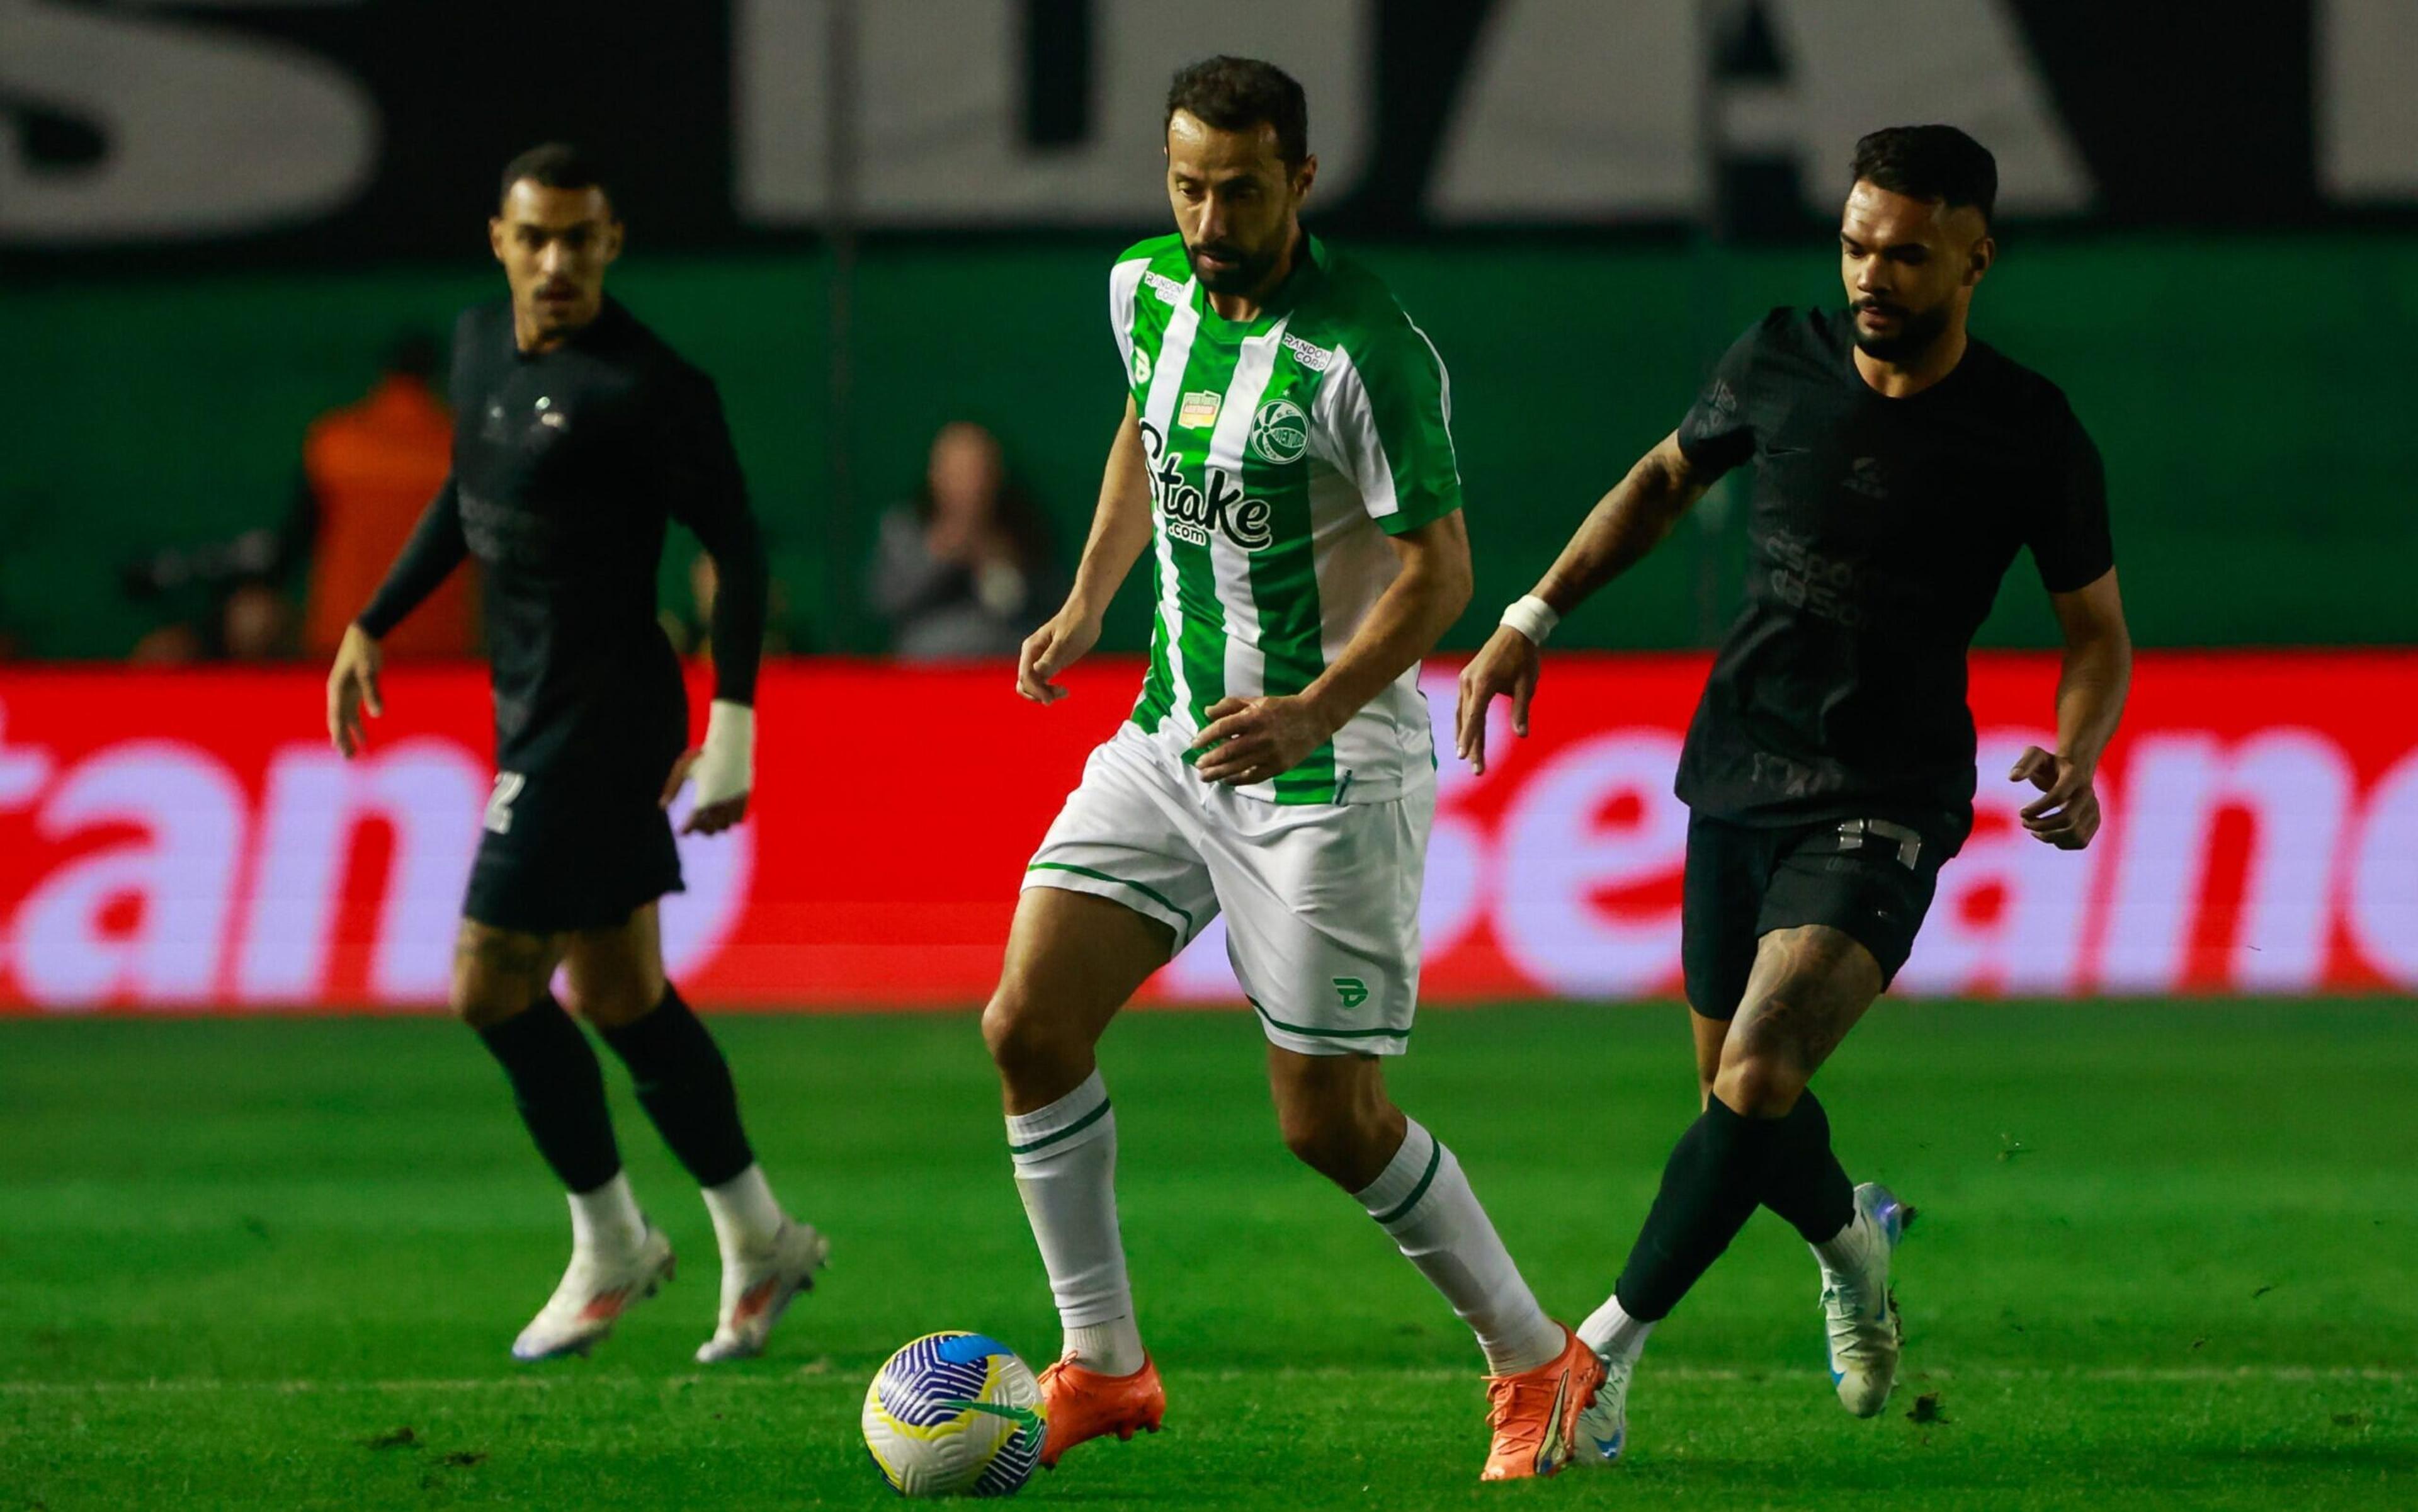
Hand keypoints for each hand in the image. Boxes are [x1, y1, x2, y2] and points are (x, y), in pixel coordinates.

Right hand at [326, 623, 383, 757]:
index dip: (338, 732)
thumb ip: (372, 692)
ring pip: (345, 719)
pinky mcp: (354, 691)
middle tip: (347, 758)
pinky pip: (353, 713)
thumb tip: (377, 715)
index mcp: (336, 688)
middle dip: (341, 739)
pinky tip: (364, 739)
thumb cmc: (365, 651)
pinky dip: (357, 726)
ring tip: (353, 755)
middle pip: (337, 721)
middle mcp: (337, 693)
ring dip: (349, 736)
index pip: (336, 715)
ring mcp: (345, 692)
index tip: (340, 748)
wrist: (364, 634)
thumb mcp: (369, 671)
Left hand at [660, 749, 749, 834]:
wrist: (730, 742)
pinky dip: (730, 821)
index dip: (687, 829)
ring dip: (717, 826)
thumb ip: (672, 788)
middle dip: (701, 829)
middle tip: (695, 826)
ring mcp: (735, 800)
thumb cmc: (703, 753)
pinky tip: (723, 815)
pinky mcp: (745, 796)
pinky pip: (739, 818)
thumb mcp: (682, 768)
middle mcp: (721, 803)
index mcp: (705, 797)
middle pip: (711, 828)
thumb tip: (661, 806)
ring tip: (709, 821)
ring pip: (726, 826)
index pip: (694, 823)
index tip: (681, 832)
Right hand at [1016, 604, 1100, 703]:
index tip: (1051, 699)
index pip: (1025, 676)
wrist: (1086, 612)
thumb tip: (1036, 672)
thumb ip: (1051, 657)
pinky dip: (1049, 689)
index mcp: (1031, 648)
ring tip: (1064, 692)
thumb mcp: (1065, 641)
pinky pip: (1042, 681)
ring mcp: (1040, 659)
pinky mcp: (1050, 663)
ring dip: (1044, 693)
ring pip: (1033, 684)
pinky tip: (1064, 690)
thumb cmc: (1076, 623)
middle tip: (1062, 692)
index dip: (1035, 690)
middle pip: (1025, 683)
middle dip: (1039, 693)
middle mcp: (1032, 655)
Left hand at [1190, 694, 1333, 785]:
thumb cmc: (1281, 708)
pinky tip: (1227, 781)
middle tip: (1198, 765)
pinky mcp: (1278, 766)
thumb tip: (1207, 712)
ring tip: (1205, 777)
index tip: (1195, 744)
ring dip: (1219, 773)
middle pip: (1228, 751)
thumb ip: (1231, 705)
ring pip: (1239, 767)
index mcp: (1254, 717)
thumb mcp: (1257, 701)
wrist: (1314, 718)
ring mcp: (1270, 754)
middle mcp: (1261, 737)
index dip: (1206, 736)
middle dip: (1210, 760)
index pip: (1223, 728)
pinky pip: (1254, 777)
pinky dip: (1239, 780)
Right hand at [1454, 625, 1541, 774]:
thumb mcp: (1527, 685)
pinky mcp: (1466, 678)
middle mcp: (1468, 682)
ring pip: (1461, 714)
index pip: (1474, 718)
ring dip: (1465, 735)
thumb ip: (1521, 710)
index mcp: (1483, 684)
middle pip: (1466, 720)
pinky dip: (1465, 721)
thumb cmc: (1524, 658)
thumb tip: (1522, 734)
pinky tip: (1466, 734)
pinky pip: (1463, 705)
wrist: (1516, 632)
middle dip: (1470, 746)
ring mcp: (1464, 680)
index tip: (1464, 758)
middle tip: (1477, 770)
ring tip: (1468, 757)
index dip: (1470, 740)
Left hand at [2010, 745, 2099, 848]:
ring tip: (2033, 830)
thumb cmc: (2050, 764)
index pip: (2058, 797)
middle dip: (2041, 825)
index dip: (2037, 808)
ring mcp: (2094, 809)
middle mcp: (2089, 794)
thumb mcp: (2035, 755)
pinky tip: (2046, 834)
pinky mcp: (2095, 821)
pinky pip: (2080, 842)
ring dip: (2049, 837)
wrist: (2074, 769)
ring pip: (2075, 835)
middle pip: (2067, 819)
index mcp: (2075, 776)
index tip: (2021, 812)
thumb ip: (2023, 764)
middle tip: (2024, 822)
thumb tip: (2012, 778)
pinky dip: (2060, 843)